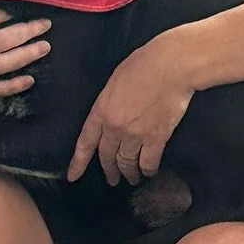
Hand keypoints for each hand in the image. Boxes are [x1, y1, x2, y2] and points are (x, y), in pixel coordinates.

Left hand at [67, 30, 194, 185]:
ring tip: (132, 178)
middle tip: (112, 179)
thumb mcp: (115, 80)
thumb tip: (110, 113)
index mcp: (101, 110)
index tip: (73, 177)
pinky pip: (149, 163)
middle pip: (107, 157)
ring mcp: (135, 134)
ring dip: (129, 174)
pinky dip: (148, 170)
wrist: (170, 66)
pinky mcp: (156, 138)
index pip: (85, 142)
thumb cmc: (144, 65)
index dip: (78, 162)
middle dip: (109, 171)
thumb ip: (108, 101)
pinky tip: (149, 172)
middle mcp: (115, 127)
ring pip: (127, 164)